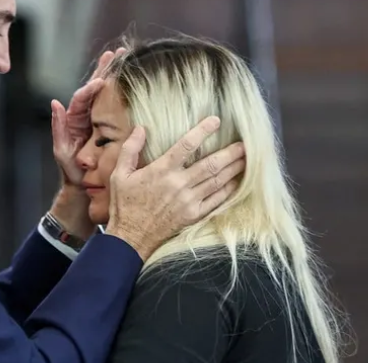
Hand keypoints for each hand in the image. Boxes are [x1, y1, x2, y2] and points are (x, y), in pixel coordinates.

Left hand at [47, 48, 126, 237]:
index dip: (90, 88)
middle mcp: (86, 116)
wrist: (84, 187)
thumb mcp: (62, 150)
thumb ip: (59, 128)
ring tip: (125, 57)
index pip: (81, 98)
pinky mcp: (110, 128)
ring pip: (107, 94)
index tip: (100, 81)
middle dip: (105, 69)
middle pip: (95, 88)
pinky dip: (123, 92)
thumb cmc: (72, 172)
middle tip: (116, 53)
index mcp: (75, 119)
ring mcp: (99, 121)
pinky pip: (116, 107)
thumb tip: (56, 103)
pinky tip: (134, 81)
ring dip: (115, 75)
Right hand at [104, 117, 245, 260]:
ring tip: (247, 158)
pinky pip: (216, 200)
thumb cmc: (124, 205)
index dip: (203, 130)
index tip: (216, 120)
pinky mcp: (194, 215)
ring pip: (217, 181)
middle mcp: (178, 184)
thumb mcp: (120, 175)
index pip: (186, 145)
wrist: (131, 238)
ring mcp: (188, 201)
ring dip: (234, 168)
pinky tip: (237, 181)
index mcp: (161, 171)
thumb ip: (130, 150)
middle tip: (246, 142)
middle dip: (230, 152)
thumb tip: (141, 128)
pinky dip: (228, 189)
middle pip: (211, 164)